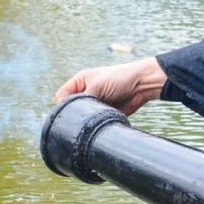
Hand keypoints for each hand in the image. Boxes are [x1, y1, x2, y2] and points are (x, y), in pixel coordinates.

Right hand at [51, 56, 167, 115]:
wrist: (142, 85)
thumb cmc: (119, 78)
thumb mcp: (97, 85)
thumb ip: (83, 98)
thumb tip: (73, 113)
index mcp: (80, 82)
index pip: (62, 96)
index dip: (61, 105)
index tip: (66, 114)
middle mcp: (85, 93)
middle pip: (72, 108)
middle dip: (74, 115)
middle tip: (78, 121)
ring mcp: (95, 104)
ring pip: (83, 117)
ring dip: (86, 120)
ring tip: (90, 121)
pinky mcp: (104, 114)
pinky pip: (95, 122)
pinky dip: (95, 125)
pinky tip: (97, 125)